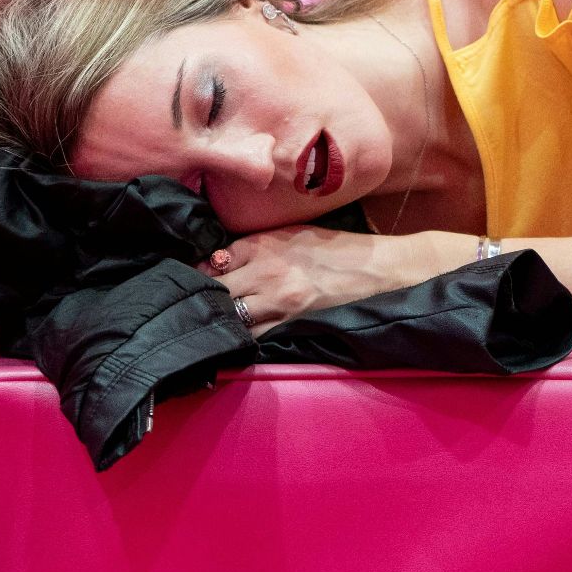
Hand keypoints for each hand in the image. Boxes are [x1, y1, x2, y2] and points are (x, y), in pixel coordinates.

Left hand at [199, 226, 435, 334]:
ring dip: (221, 320)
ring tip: (216, 321)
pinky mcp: (289, 325)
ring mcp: (276, 303)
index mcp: (263, 245)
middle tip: (198, 302)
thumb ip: (254, 246)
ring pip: (229, 317)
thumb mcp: (291, 233)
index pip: (215, 260)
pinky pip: (253, 337)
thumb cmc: (335, 248)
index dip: (202, 270)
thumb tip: (220, 261)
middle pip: (215, 290)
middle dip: (204, 296)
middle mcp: (264, 273)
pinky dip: (242, 337)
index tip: (197, 276)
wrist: (374, 269)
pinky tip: (238, 337)